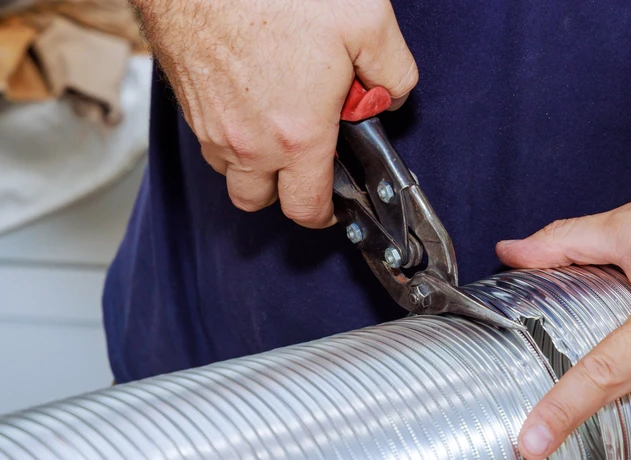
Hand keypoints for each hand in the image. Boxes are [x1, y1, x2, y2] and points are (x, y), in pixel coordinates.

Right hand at [135, 0, 417, 226]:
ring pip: (229, 170)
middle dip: (284, 192)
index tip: (335, 203)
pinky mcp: (187, 102)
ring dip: (253, 163)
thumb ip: (393, 72)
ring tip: (278, 126)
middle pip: (258, 201)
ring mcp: (211, 124)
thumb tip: (389, 96)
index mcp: (297, 135)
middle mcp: (248, 140)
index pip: (307, 208)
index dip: (325, 214)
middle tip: (306, 162)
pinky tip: (251, 101)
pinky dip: (229, 133)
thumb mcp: (368, 24)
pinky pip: (209, 138)